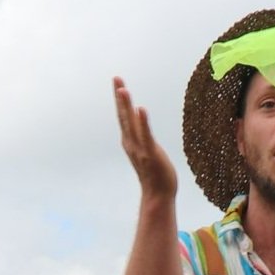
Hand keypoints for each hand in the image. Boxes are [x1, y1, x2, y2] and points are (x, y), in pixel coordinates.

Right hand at [115, 78, 177, 200]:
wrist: (158, 195)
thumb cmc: (155, 174)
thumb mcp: (147, 151)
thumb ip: (142, 138)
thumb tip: (141, 125)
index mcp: (130, 142)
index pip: (124, 117)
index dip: (120, 100)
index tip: (118, 83)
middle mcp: (131, 143)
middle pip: (123, 116)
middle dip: (119, 97)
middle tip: (116, 79)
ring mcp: (140, 149)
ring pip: (131, 123)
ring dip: (126, 106)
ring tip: (123, 89)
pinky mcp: (150, 154)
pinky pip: (146, 135)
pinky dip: (142, 122)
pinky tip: (140, 108)